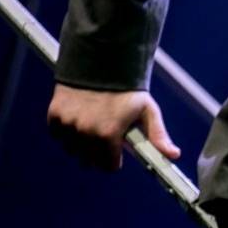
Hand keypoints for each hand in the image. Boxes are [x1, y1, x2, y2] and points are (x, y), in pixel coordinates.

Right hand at [46, 84, 178, 170]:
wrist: (101, 61)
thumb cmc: (128, 88)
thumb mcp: (147, 110)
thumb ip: (158, 136)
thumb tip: (173, 155)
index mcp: (108, 134)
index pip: (108, 166)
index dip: (115, 159)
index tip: (117, 150)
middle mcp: (86, 132)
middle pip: (89, 161)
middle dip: (99, 153)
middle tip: (106, 135)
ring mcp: (68, 124)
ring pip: (73, 150)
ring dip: (81, 143)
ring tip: (93, 125)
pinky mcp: (54, 116)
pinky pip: (59, 136)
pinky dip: (67, 132)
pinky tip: (79, 118)